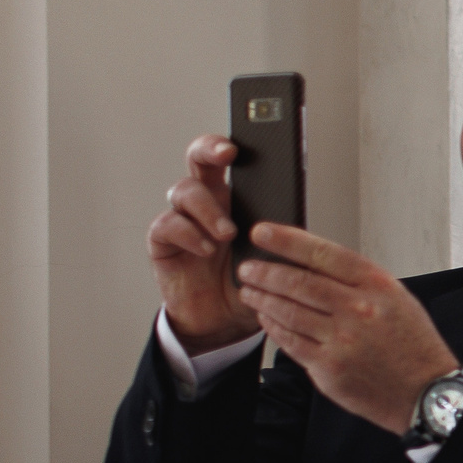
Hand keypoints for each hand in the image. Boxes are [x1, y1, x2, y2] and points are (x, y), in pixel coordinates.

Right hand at [147, 135, 260, 352]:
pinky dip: (189, 234)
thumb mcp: (274, 256)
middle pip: (198, 158)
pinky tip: (206, 248)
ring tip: (228, 232)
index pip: (228, 158)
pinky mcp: (164, 242)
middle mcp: (205, 200)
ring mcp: (182, 218)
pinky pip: (168, 225)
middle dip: (209, 148)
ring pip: (183, 190)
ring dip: (208, 208)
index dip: (230, 143)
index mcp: (234, 195)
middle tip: (226, 154)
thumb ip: (280, 233)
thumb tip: (298, 217)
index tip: (243, 142)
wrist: (225, 321)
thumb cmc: (251, 282)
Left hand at [233, 224, 460, 434]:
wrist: (424, 390)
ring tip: (249, 291)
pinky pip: (289, 342)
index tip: (261, 233)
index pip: (322, 253)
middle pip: (298, 282)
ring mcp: (341, 340)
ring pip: (288, 312)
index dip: (285, 241)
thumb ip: (357, 281)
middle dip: (264, 272)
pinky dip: (273, 327)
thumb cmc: (412, 344)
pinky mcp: (328, 368)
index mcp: (376, 285)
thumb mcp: (396, 298)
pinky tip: (266, 317)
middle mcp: (358, 310)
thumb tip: (312, 263)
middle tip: (247, 268)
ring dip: (262, 298)